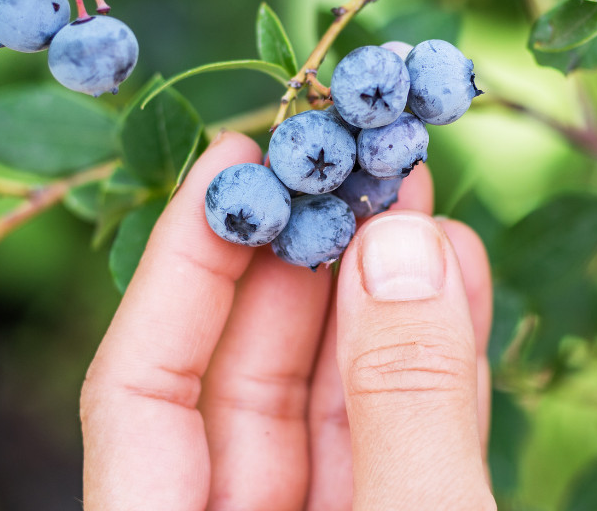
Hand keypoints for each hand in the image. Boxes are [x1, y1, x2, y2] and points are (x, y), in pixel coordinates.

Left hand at [79, 132, 496, 509]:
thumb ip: (403, 405)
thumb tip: (398, 246)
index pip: (139, 387)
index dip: (183, 260)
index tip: (238, 153)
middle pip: (237, 379)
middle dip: (305, 262)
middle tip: (356, 161)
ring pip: (327, 406)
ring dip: (383, 301)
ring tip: (420, 203)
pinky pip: (395, 444)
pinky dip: (430, 369)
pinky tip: (458, 285)